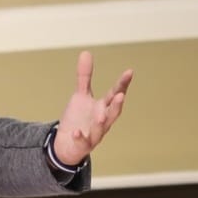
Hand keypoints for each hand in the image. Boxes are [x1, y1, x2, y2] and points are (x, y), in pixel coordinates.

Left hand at [53, 51, 133, 165]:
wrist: (67, 143)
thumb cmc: (79, 118)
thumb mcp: (80, 95)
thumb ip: (84, 77)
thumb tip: (86, 52)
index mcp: (103, 107)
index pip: (114, 94)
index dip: (122, 84)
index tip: (129, 71)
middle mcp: (102, 120)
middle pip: (113, 112)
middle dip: (116, 104)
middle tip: (120, 94)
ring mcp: (94, 133)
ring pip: (101, 129)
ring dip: (102, 122)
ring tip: (100, 115)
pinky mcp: (83, 144)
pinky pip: (83, 141)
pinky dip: (81, 136)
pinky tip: (76, 132)